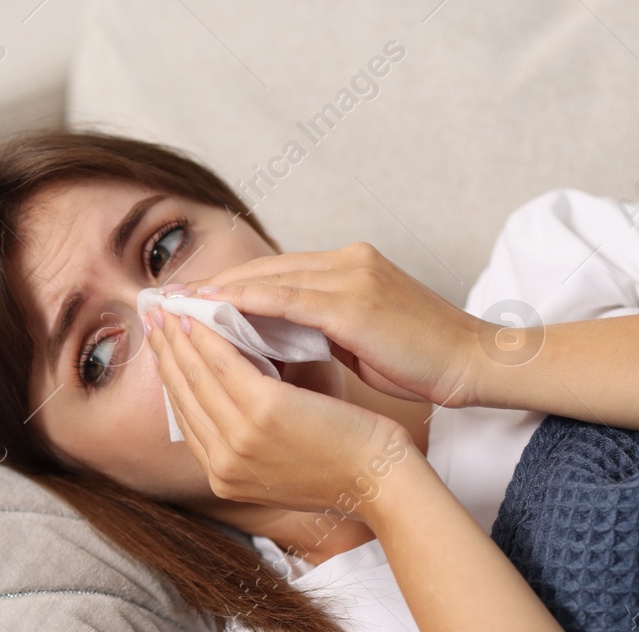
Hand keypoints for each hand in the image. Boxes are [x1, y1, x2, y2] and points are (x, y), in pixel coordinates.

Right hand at [146, 307, 412, 514]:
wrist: (381, 479)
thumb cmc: (345, 458)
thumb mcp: (287, 445)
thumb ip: (258, 420)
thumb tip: (240, 373)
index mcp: (226, 475)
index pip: (188, 418)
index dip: (172, 376)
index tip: (163, 345)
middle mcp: (223, 464)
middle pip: (183, 396)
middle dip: (166, 351)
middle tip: (155, 315)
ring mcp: (240, 440)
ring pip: (196, 377)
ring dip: (179, 336)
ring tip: (170, 305)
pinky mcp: (262, 414)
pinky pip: (223, 364)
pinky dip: (210, 335)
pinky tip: (201, 313)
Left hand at [173, 242, 485, 407]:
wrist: (474, 362)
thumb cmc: (422, 362)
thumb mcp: (361, 340)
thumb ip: (320, 332)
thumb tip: (275, 344)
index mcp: (348, 268)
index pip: (273, 275)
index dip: (227, 290)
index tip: (187, 307)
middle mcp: (345, 261)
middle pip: (262, 270)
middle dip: (211, 289)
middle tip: (164, 305)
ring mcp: (351, 275)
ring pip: (267, 279)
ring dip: (217, 295)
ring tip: (177, 312)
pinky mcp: (355, 301)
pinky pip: (287, 299)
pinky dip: (245, 304)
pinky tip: (213, 317)